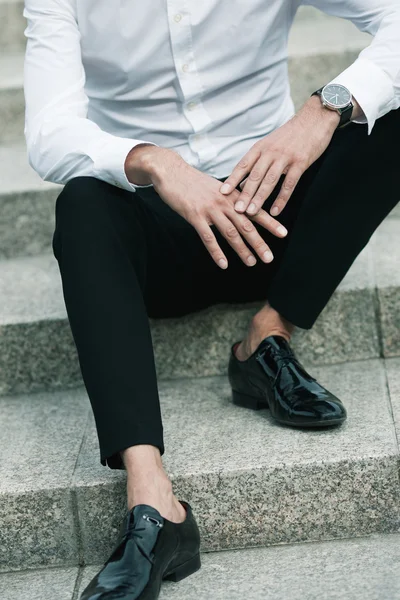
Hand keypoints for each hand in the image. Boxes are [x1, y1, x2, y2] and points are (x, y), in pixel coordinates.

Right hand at [125, 145, 287, 268]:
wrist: (172, 171)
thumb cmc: (194, 182)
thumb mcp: (217, 188)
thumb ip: (230, 200)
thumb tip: (243, 211)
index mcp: (232, 196)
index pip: (255, 210)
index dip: (270, 222)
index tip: (284, 233)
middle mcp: (224, 202)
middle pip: (246, 225)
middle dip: (259, 243)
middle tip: (270, 258)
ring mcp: (210, 209)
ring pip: (230, 232)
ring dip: (242, 250)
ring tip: (251, 263)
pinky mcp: (195, 216)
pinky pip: (208, 237)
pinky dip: (216, 252)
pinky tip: (223, 264)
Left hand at [219, 96, 339, 216]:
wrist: (315, 118)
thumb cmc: (290, 135)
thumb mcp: (270, 145)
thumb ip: (257, 164)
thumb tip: (242, 184)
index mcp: (261, 147)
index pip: (243, 165)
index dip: (232, 179)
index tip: (222, 192)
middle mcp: (271, 152)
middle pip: (255, 176)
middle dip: (245, 194)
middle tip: (236, 209)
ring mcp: (285, 157)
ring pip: (270, 180)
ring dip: (260, 198)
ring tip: (252, 212)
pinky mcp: (301, 162)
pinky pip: (289, 183)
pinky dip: (282, 198)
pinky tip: (275, 211)